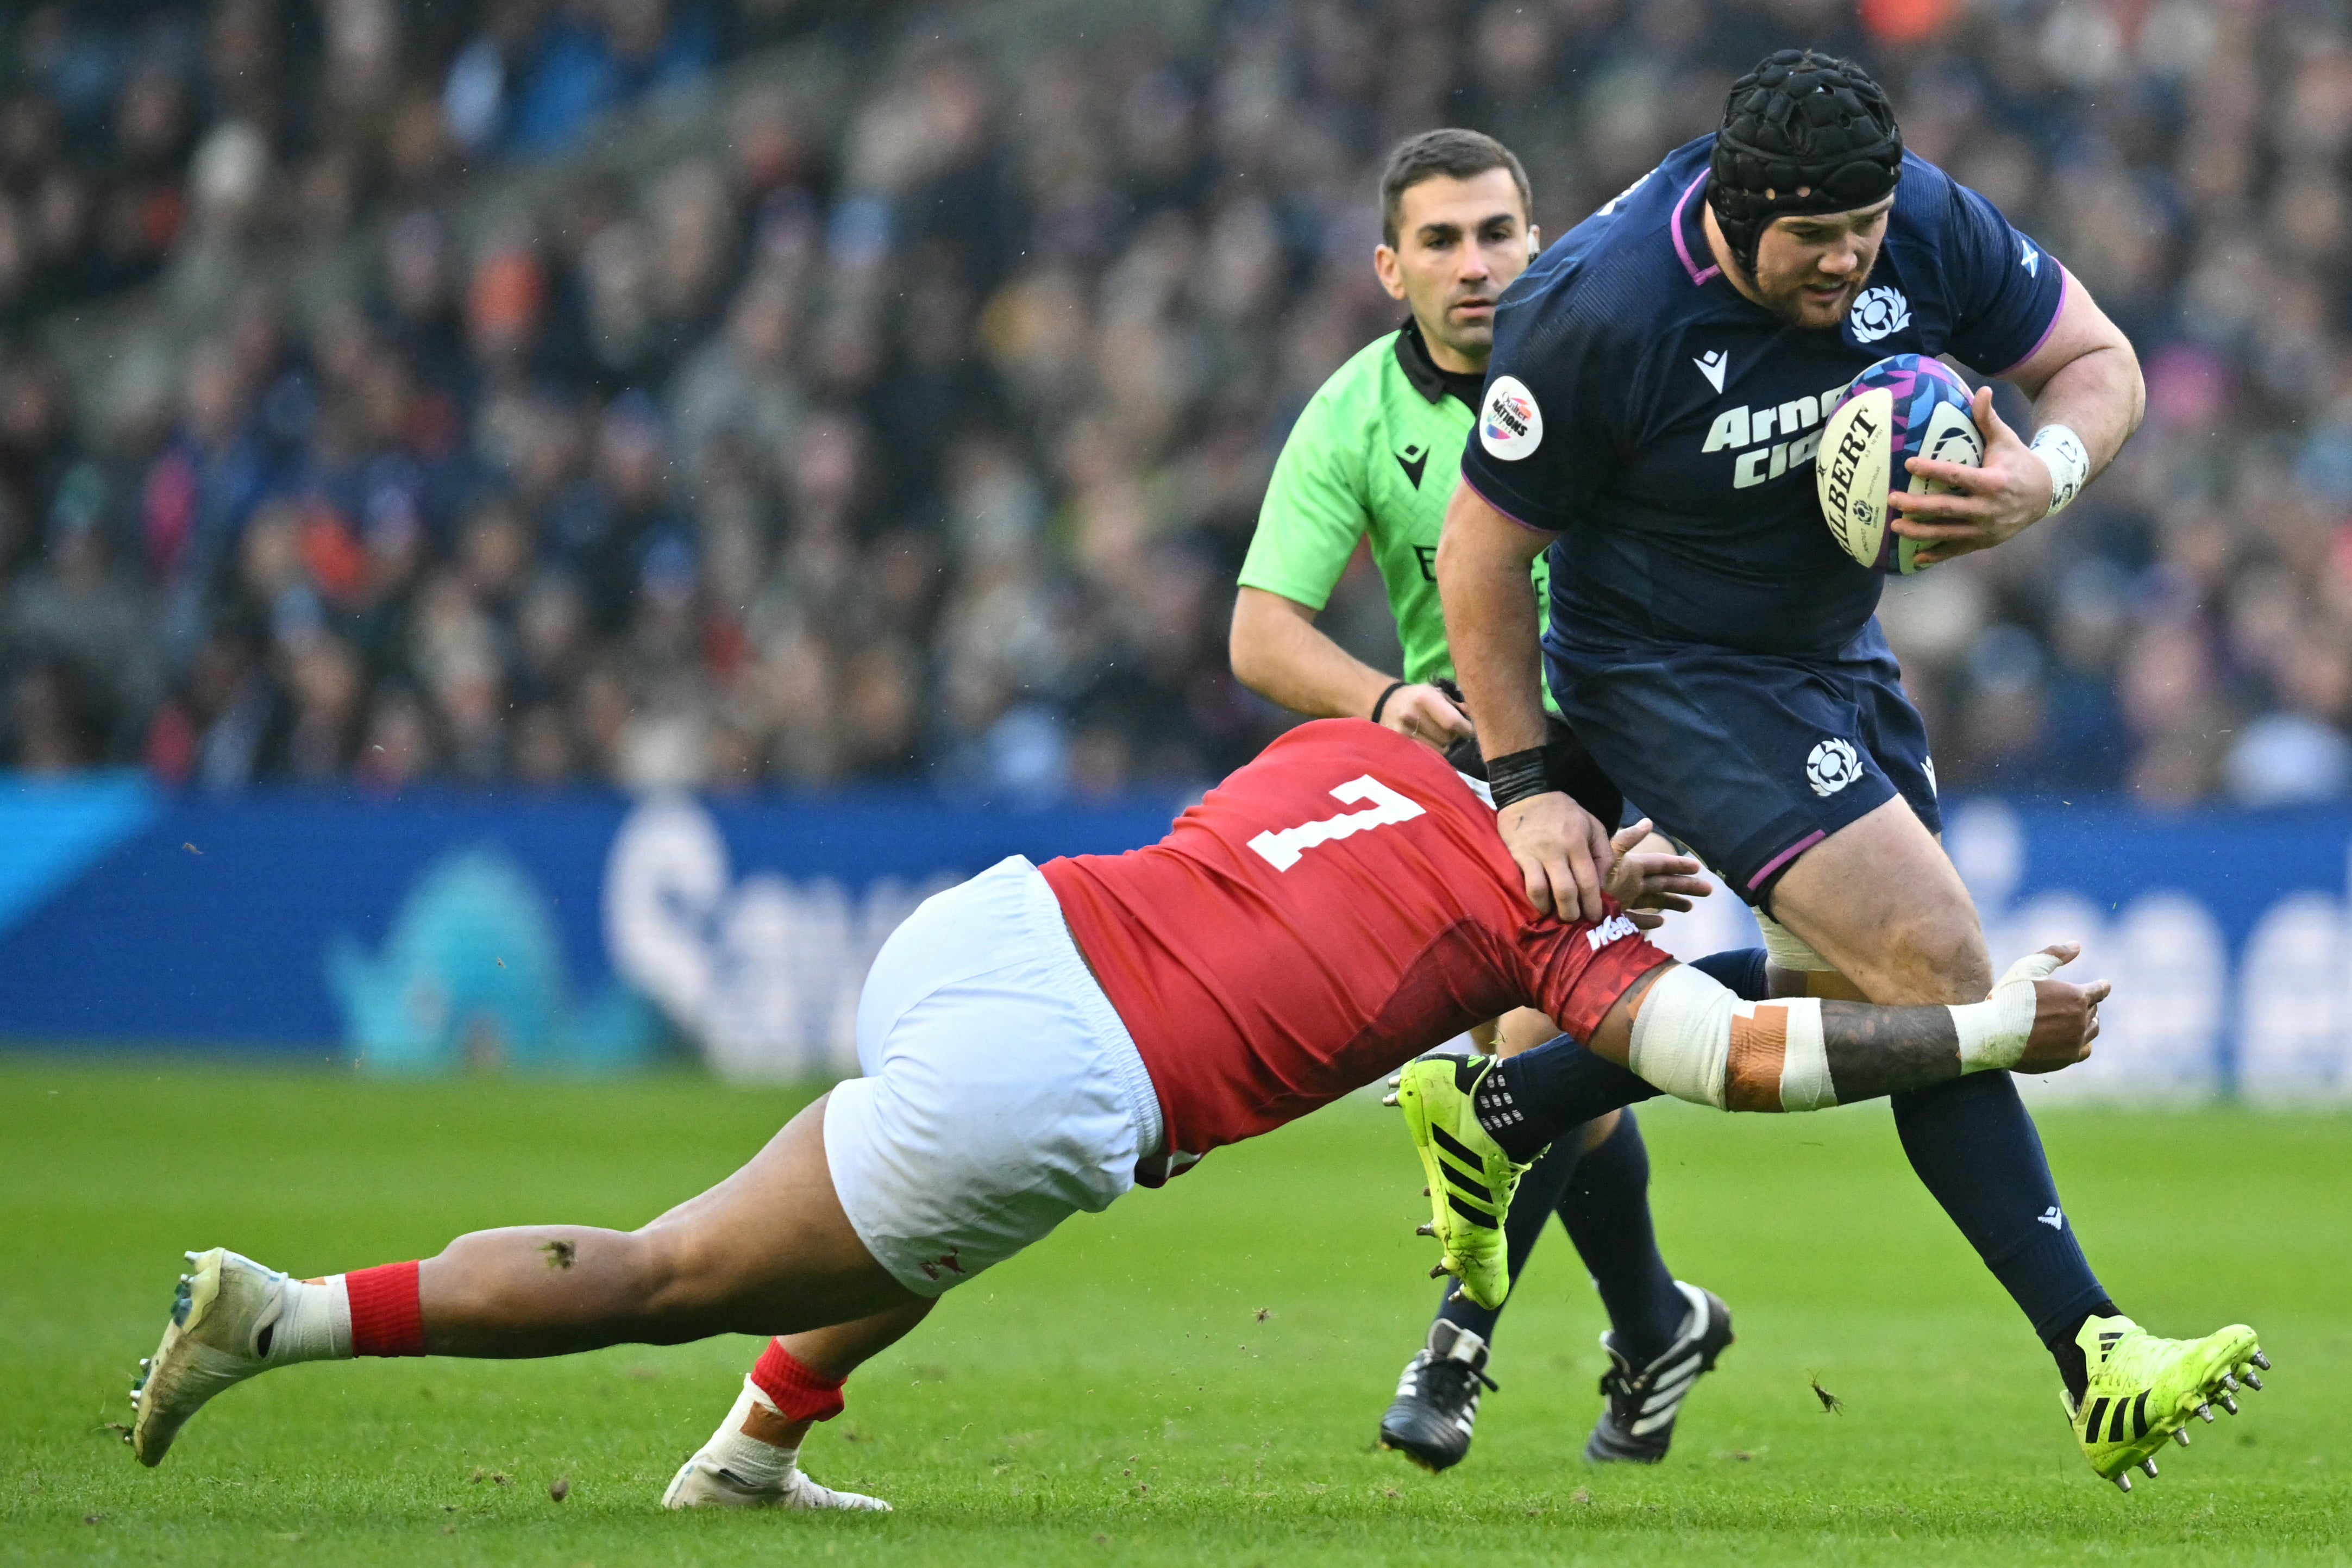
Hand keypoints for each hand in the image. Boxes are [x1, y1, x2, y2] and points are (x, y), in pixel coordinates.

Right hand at [1377, 683, 1474, 751]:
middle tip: (1453, 733)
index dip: (1467, 730)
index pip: (1453, 722)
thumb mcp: (1436, 693)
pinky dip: (1432, 752)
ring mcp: (1403, 732)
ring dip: (1444, 746)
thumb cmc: (1417, 697)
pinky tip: (1431, 744)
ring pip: (1438, 750)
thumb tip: (1475, 717)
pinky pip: (1425, 755)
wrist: (1385, 703)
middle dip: (1454, 738)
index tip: (1471, 731)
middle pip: (1447, 739)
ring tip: (1440, 737)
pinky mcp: (1399, 744)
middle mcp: (1412, 714)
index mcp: (1425, 697)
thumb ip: (1456, 705)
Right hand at [1497, 790, 1613, 923]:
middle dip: (1574, 913)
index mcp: (1579, 841)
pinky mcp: (1519, 855)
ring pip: (1545, 891)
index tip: (1596, 916)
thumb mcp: (1593, 824)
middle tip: (1577, 920)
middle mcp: (1559, 849)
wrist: (1527, 793)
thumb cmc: (1563, 811)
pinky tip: (1541, 906)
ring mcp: (1536, 853)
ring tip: (1558, 915)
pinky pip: (1527, 884)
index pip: (1589, 881)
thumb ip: (1603, 852)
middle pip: (1568, 891)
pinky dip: (1535, 900)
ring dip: (1553, 910)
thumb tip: (1602, 881)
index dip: (1594, 904)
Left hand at [1601, 820, 1710, 930]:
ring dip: (1673, 902)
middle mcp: (1631, 883)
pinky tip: (1661, 922)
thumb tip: (1648, 822)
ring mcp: (1625, 900)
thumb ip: (1627, 840)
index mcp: (1631, 868)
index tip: (1698, 866)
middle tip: (1710, 889)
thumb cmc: (1591, 880)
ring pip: (1655, 900)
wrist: (1570, 904)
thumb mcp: (1609, 856)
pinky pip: (1636, 920)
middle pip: (1663, 883)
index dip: (1679, 865)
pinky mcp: (1617, 917)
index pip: (1660, 864)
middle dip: (1685, 885)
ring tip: (1692, 907)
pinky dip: (1649, 921)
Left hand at [1887, 385, 2053, 565]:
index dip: (1932, 470)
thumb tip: (1982, 389)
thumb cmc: (2018, 462)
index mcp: (1993, 482)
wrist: (2045, 494)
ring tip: (1894, 526)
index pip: (1956, 476)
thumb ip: (1989, 419)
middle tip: (1891, 499)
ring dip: (1919, 532)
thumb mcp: (2006, 440)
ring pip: (1947, 533)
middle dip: (1916, 506)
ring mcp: (1986, 529)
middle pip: (1946, 508)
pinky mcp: (1984, 542)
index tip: (1908, 464)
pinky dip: (1936, 555)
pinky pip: (1956, 550)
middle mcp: (1988, 508)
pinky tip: (1916, 557)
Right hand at [2013, 942, 2112, 1072]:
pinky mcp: (2066, 1058)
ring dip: (2090, 1022)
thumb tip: (2077, 945)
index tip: (2105, 985)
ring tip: (2085, 1020)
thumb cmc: (2009, 997)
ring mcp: (2075, 1041)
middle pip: (2093, 1010)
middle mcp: (2081, 1020)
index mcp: (2076, 996)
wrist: (1994, 1034)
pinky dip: (2084, 1044)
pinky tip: (2079, 1041)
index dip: (2102, 987)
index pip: (2098, 990)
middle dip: (2089, 1004)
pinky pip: (2085, 1051)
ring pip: (2092, 1030)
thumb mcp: (2029, 967)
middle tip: (2083, 1002)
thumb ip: (2054, 954)